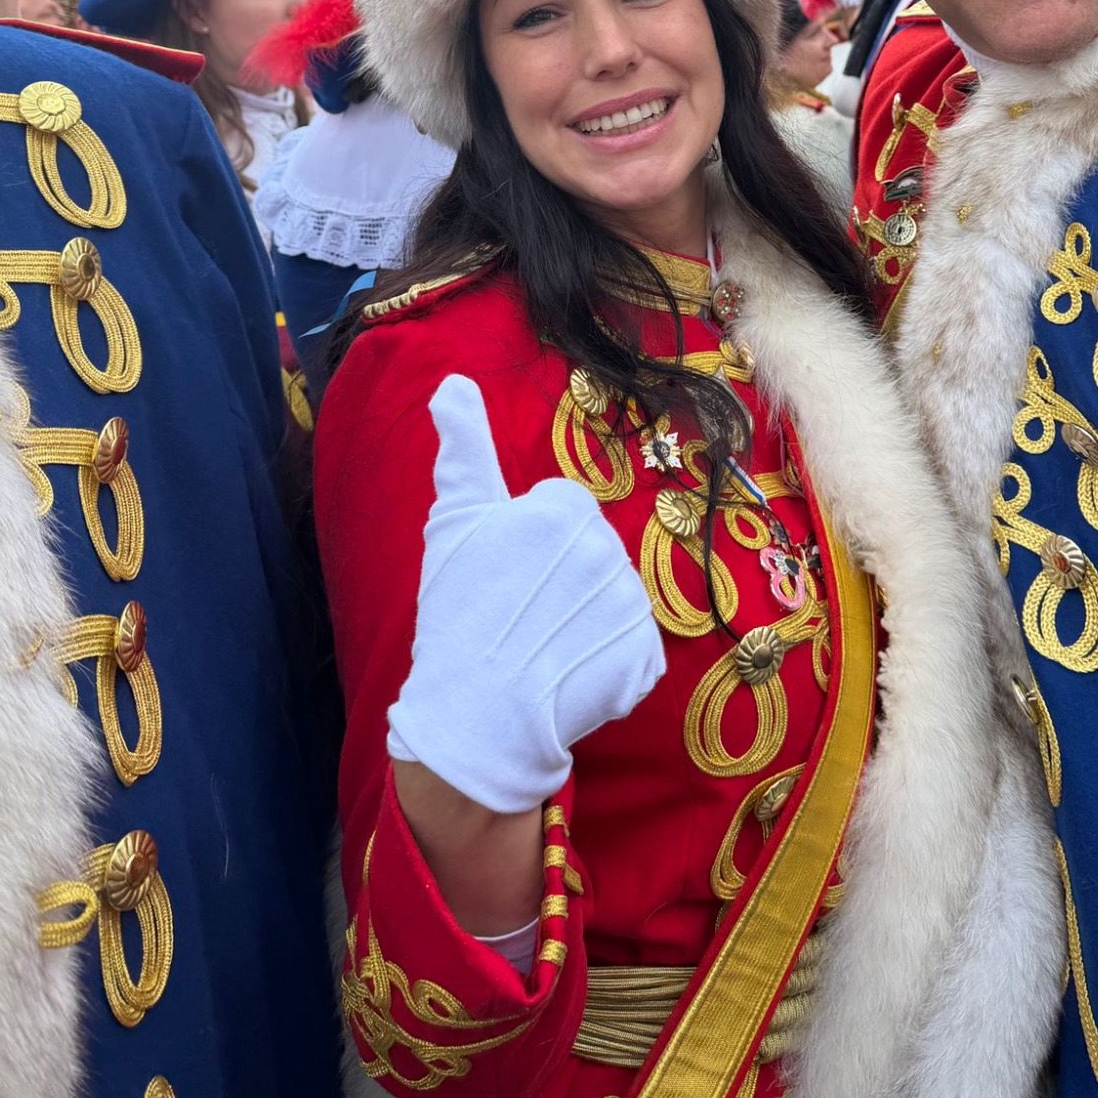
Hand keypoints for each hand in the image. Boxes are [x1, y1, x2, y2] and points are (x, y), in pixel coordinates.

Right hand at [387, 374, 665, 814]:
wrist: (471, 714)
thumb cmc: (456, 612)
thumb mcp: (454, 519)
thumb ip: (463, 445)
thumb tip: (454, 383)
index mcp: (563, 509)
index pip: (561, 511)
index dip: (528, 545)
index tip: (503, 576)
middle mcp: (606, 550)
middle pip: (589, 554)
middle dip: (558, 580)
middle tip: (517, 613)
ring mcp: (628, 607)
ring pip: (610, 601)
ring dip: (582, 622)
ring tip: (541, 648)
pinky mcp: (643, 660)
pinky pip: (632, 652)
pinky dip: (605, 667)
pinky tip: (568, 676)